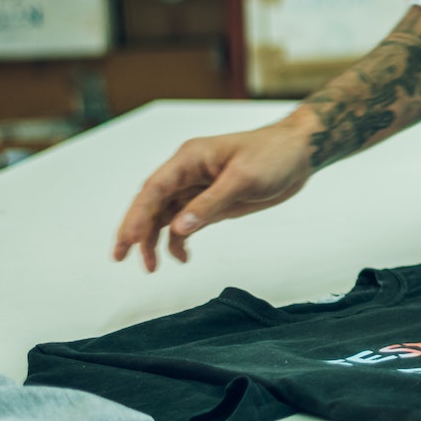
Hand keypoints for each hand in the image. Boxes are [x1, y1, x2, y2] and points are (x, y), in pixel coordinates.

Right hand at [111, 113, 316, 270]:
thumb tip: (178, 228)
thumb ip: (210, 204)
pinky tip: (182, 258)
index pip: (155, 188)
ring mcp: (198, 188)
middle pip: (152, 203)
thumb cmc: (273, 155)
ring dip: (155, 240)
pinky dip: (180, 240)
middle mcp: (188, 172)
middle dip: (135, 230)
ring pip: (165, 216)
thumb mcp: (243, 179)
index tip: (128, 239)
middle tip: (121, 257)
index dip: (138, 214)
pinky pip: (186, 223)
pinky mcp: (211, 202)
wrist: (299, 154)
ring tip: (151, 267)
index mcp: (190, 158)